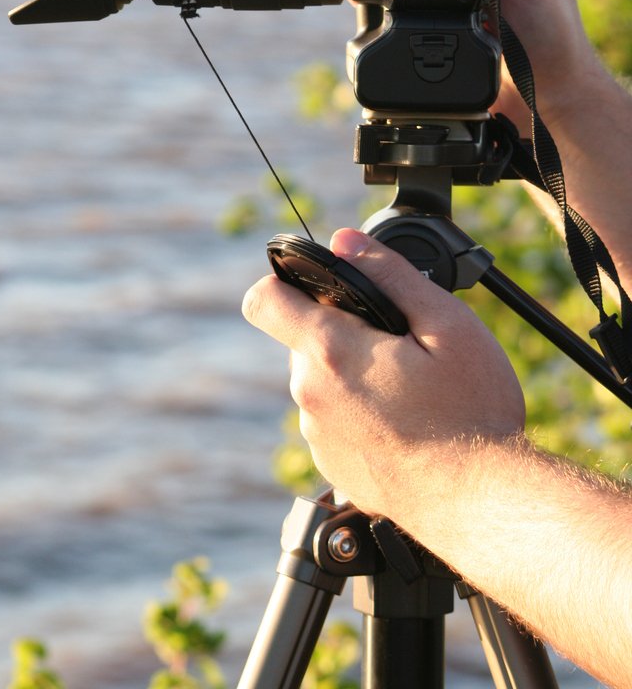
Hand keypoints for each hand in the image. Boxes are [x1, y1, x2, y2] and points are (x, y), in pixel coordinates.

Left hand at [243, 228, 524, 529]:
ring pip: (321, 380)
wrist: (482, 504)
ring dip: (353, 372)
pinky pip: (335, 419)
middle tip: (400, 343)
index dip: (285, 279)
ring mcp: (319, 436)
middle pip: (303, 338)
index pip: (264, 299)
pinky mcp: (333, 467)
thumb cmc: (472, 414)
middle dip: (342, 329)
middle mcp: (311, 395)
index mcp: (331, 352)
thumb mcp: (447, 324)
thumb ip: (390, 274)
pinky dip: (360, 412)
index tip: (321, 283)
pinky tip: (406, 422)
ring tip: (411, 387)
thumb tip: (345, 241)